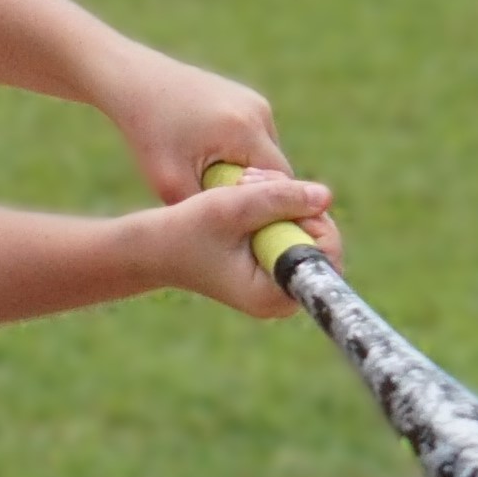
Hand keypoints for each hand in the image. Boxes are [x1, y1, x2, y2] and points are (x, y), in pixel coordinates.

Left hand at [94, 49, 316, 211]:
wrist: (135, 81)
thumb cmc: (147, 132)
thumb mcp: (168, 182)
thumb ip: (205, 210)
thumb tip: (236, 234)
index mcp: (245, 130)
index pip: (281, 183)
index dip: (270, 209)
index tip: (251, 228)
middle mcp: (258, 111)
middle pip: (277, 169)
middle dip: (257, 192)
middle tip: (231, 211)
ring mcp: (254, 101)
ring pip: (266, 153)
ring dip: (249, 172)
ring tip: (215, 184)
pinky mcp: (246, 97)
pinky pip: (255, 137)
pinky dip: (240, 153)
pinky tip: (211, 161)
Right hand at [121, 167, 333, 319]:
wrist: (151, 246)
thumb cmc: (185, 231)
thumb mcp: (232, 208)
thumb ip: (279, 199)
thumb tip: (326, 196)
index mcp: (273, 295)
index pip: (325, 258)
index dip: (312, 220)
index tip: (280, 196)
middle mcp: (280, 295)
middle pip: (319, 241)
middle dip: (294, 203)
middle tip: (256, 181)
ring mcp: (275, 281)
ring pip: (304, 230)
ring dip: (282, 199)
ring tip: (244, 182)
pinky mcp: (268, 265)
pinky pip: (289, 229)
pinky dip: (274, 206)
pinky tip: (245, 191)